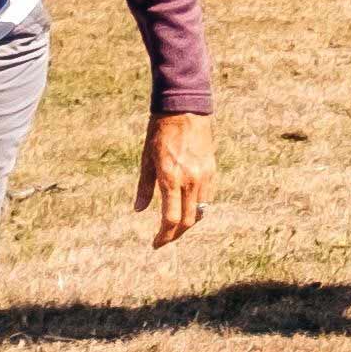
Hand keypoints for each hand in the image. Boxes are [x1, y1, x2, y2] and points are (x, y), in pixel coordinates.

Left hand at [132, 110, 213, 244]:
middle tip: (164, 239)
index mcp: (171, 178)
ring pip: (200, 212)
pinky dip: (197, 208)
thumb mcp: (146, 158)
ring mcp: (203, 176)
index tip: (156, 243)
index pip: (171, 219)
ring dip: (187, 223)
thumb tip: (139, 209)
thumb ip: (145, 187)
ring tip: (175, 227)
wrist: (184, 108)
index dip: (163, 236)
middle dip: (175, 235)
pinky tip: (187, 208)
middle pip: (187, 221)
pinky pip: (206, 198)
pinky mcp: (211, 170)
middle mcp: (190, 180)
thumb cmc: (160, 131)